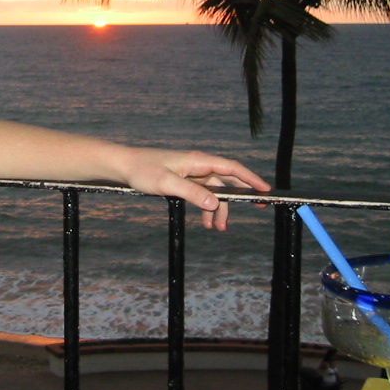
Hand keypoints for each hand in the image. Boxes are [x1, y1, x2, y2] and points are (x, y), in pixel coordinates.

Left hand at [120, 148, 269, 230]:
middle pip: (225, 180)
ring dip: (218, 208)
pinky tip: (205, 221)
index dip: (250, 178)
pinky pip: (201, 194)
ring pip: (213, 191)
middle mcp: (197, 165)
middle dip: (238, 197)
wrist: (124, 166)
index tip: (264, 189)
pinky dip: (206, 207)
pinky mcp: (183, 180)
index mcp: (197, 161)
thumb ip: (192, 193)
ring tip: (218, 228)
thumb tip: (215, 203)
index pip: (231, 168)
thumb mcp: (167, 184)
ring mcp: (191, 173)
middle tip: (255, 209)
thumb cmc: (143, 170)